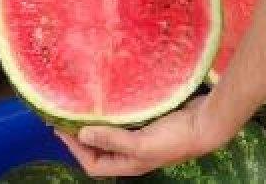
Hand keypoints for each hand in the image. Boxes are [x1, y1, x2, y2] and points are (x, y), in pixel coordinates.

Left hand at [55, 98, 230, 177]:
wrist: (205, 124)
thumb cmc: (174, 138)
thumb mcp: (140, 142)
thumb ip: (111, 139)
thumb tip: (81, 135)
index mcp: (128, 165)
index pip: (93, 164)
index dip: (75, 149)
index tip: (61, 128)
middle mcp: (132, 154)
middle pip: (99, 150)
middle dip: (81, 136)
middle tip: (67, 115)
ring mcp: (140, 139)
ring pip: (110, 135)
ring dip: (96, 124)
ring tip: (82, 106)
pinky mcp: (148, 124)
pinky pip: (123, 122)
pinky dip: (112, 114)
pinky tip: (107, 100)